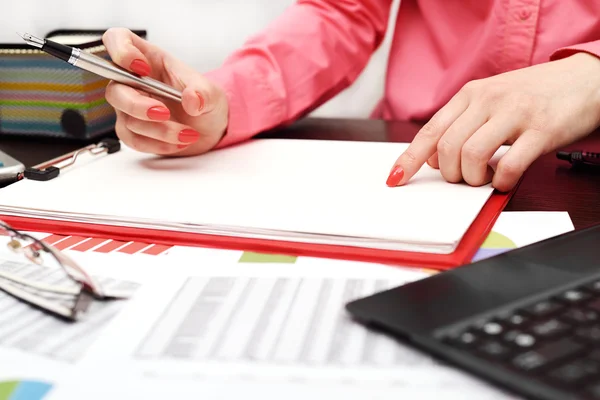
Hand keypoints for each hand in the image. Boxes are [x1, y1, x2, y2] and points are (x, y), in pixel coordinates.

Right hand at [102, 28, 227, 155]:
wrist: (210, 129)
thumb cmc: (205, 101)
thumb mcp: (212, 93)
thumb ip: (203, 93)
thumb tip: (191, 100)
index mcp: (149, 58)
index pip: (117, 40)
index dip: (121, 50)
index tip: (141, 68)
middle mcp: (134, 82)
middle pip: (115, 90)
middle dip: (139, 106)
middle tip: (165, 113)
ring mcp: (130, 107)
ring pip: (128, 120)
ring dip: (160, 131)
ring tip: (187, 134)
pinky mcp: (133, 130)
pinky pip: (133, 140)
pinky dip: (157, 144)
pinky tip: (177, 143)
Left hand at [387, 53, 599, 190]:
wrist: (585, 79)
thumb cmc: (532, 95)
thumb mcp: (490, 100)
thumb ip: (461, 124)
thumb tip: (431, 159)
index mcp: (470, 95)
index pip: (429, 131)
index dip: (409, 159)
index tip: (396, 179)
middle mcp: (488, 100)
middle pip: (446, 148)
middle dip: (450, 173)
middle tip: (464, 178)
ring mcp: (516, 114)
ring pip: (472, 156)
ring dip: (473, 178)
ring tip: (485, 177)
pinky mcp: (542, 130)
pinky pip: (510, 165)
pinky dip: (502, 181)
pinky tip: (505, 179)